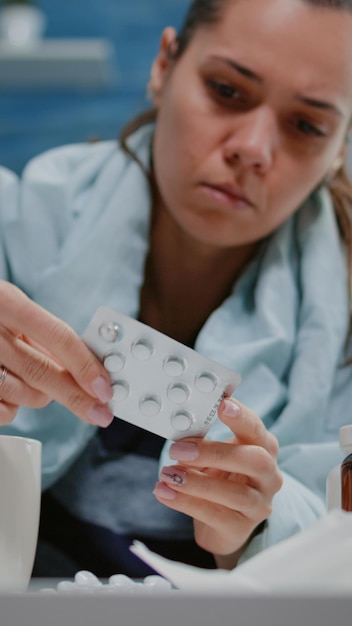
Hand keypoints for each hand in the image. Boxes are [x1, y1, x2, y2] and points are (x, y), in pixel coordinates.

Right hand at [0, 281, 112, 425]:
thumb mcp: (10, 305)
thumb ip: (42, 332)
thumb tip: (84, 365)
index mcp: (6, 302)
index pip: (57, 336)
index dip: (85, 365)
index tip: (105, 388)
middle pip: (43, 373)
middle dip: (77, 398)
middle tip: (100, 412)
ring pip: (26, 396)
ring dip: (41, 395)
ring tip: (31, 378)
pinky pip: (4, 411)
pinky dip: (13, 407)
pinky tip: (6, 388)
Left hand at [153, 397, 281, 568]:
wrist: (222, 524)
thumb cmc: (220, 478)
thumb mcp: (214, 455)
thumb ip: (202, 442)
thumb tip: (180, 433)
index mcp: (263, 448)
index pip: (256, 429)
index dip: (241, 416)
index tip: (222, 404)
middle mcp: (269, 476)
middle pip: (255, 460)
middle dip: (215, 452)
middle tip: (178, 450)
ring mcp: (259, 504)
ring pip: (236, 493)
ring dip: (196, 482)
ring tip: (167, 474)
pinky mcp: (241, 528)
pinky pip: (215, 515)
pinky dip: (186, 503)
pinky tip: (164, 492)